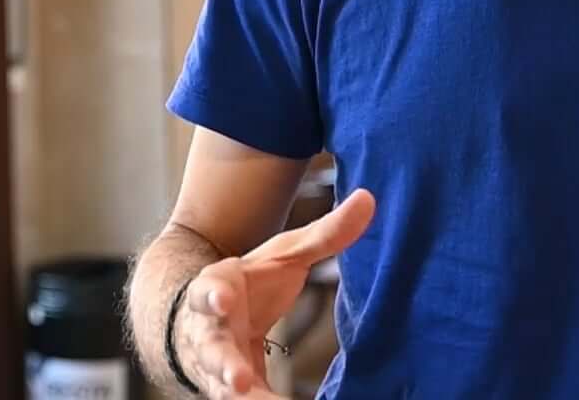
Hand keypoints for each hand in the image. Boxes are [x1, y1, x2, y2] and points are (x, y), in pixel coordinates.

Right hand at [176, 188, 375, 397]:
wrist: (208, 312)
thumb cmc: (251, 281)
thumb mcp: (284, 254)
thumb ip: (325, 234)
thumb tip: (370, 198)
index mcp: (219, 286)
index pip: (210, 287)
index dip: (214, 294)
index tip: (224, 300)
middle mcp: (208, 330)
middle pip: (210, 348)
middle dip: (222, 364)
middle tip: (237, 381)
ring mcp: (212, 363)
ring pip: (218, 385)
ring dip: (234, 396)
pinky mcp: (224, 388)